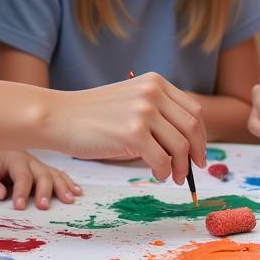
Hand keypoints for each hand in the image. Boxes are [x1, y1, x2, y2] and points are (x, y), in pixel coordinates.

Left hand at [0, 151, 81, 209]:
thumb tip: (2, 194)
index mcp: (11, 157)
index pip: (21, 176)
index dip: (21, 191)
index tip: (19, 207)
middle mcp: (27, 158)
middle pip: (42, 174)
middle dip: (45, 191)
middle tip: (44, 207)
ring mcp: (35, 162)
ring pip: (52, 173)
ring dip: (62, 186)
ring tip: (69, 200)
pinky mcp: (38, 167)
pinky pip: (55, 173)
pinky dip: (66, 181)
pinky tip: (76, 191)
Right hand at [50, 73, 205, 184]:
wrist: (58, 116)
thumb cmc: (92, 114)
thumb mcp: (130, 100)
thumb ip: (156, 112)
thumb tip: (185, 144)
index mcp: (155, 82)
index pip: (193, 110)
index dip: (201, 135)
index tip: (199, 152)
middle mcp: (152, 93)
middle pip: (192, 128)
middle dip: (197, 153)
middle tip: (193, 170)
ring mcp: (143, 112)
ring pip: (180, 146)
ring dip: (181, 167)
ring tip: (173, 177)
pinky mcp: (132, 133)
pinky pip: (162, 160)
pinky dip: (164, 172)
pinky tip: (157, 175)